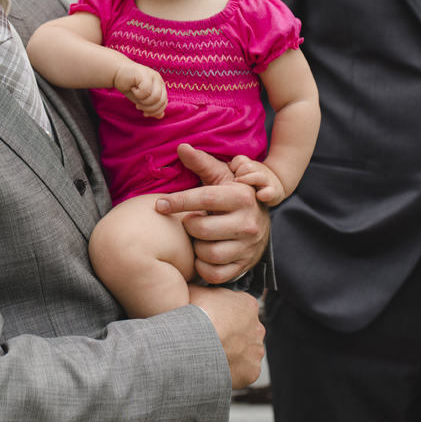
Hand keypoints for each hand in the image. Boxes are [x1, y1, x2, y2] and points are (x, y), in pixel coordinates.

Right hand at [112, 63, 166, 118]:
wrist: (117, 72)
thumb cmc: (129, 86)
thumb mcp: (141, 100)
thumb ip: (151, 106)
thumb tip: (160, 116)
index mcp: (160, 86)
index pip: (164, 103)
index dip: (155, 111)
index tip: (144, 113)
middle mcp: (159, 80)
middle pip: (161, 101)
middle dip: (149, 108)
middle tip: (138, 106)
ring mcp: (153, 76)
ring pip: (155, 97)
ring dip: (144, 102)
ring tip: (136, 97)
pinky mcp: (145, 74)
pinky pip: (146, 91)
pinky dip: (138, 94)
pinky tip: (133, 89)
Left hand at [156, 144, 269, 283]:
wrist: (260, 225)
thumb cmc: (232, 198)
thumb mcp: (221, 178)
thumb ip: (201, 163)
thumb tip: (181, 147)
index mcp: (242, 197)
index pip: (205, 198)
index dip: (179, 201)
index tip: (159, 204)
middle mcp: (248, 223)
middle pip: (202, 229)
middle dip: (188, 225)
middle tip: (190, 221)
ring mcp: (248, 247)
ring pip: (208, 254)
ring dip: (195, 247)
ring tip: (198, 237)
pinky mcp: (244, 266)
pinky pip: (214, 274)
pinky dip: (203, 267)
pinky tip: (202, 255)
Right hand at [189, 284, 264, 388]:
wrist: (195, 345)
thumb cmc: (196, 315)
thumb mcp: (195, 290)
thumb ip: (202, 288)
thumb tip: (195, 285)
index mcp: (248, 304)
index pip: (240, 307)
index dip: (224, 313)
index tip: (212, 318)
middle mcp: (258, 327)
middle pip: (245, 330)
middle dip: (232, 334)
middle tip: (212, 338)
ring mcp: (256, 350)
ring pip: (246, 351)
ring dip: (233, 353)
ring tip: (212, 355)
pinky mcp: (252, 371)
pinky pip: (243, 370)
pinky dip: (232, 370)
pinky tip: (217, 368)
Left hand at [231, 154, 286, 204]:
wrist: (274, 185)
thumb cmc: (252, 179)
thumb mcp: (242, 171)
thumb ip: (233, 168)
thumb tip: (223, 166)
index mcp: (249, 166)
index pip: (240, 159)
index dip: (234, 165)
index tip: (233, 172)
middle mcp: (258, 171)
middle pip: (248, 166)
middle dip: (240, 173)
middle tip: (236, 181)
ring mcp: (266, 181)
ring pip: (257, 176)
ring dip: (248, 180)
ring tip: (242, 187)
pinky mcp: (273, 192)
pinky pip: (268, 193)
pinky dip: (263, 195)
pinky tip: (258, 196)